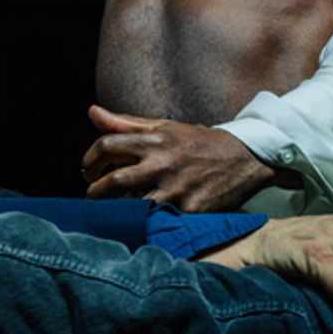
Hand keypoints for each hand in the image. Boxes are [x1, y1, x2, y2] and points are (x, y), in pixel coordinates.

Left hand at [82, 105, 274, 209]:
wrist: (245, 158)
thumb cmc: (198, 142)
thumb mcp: (164, 127)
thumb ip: (126, 123)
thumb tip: (92, 112)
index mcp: (155, 140)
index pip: (106, 145)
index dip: (89, 160)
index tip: (88, 170)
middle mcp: (163, 163)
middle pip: (113, 180)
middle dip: (95, 191)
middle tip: (93, 195)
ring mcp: (177, 188)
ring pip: (133, 205)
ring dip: (119, 210)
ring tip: (115, 209)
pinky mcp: (191, 208)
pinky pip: (160, 220)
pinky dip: (148, 221)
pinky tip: (145, 220)